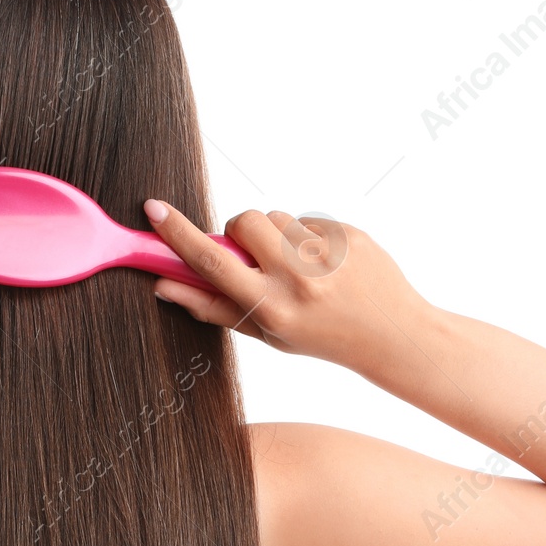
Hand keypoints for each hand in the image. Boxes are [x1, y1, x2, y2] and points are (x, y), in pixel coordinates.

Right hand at [142, 198, 430, 372]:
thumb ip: (213, 307)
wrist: (391, 332)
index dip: (177, 234)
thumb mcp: (264, 333)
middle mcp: (298, 278)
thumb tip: (164, 285)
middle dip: (239, 232)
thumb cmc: (320, 336)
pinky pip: (308, 219)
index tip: (154, 210)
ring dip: (275, 235)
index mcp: (272, 307)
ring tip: (297, 266)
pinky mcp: (349, 234)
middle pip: (243, 222)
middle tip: (253, 257)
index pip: (213, 262)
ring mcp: (327, 253)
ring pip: (276, 217)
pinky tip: (326, 264)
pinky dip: (308, 237)